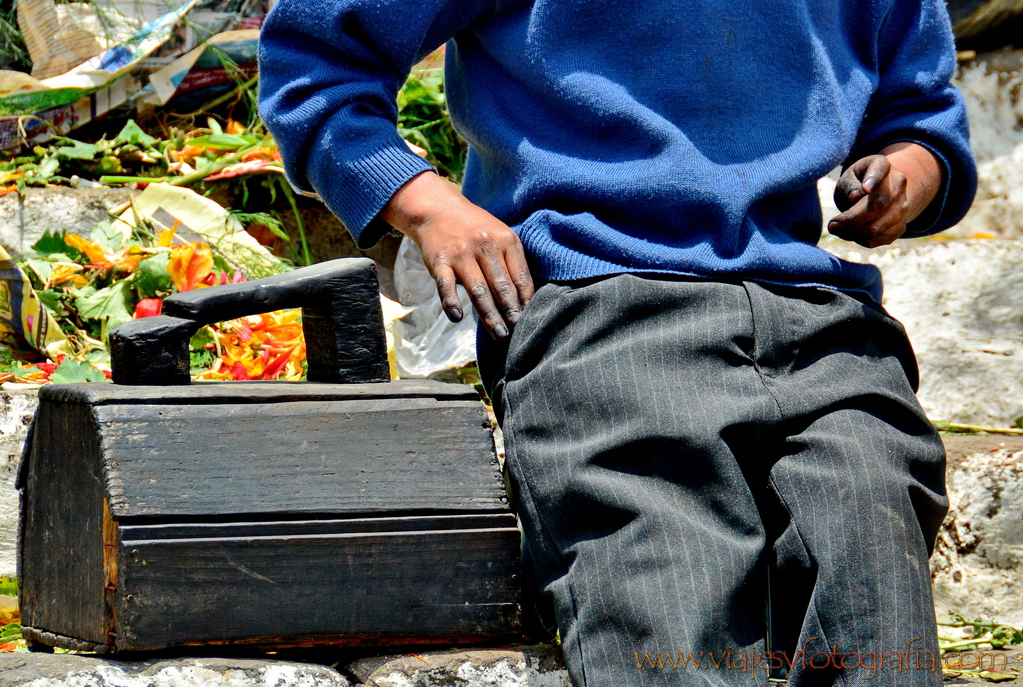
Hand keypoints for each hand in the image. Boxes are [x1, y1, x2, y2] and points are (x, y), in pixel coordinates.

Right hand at [381, 171, 533, 339]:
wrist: (439, 209)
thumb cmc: (476, 228)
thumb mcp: (500, 236)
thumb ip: (512, 263)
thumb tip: (526, 300)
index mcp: (506, 240)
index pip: (521, 277)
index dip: (526, 302)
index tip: (530, 320)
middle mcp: (485, 246)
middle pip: (502, 287)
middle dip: (511, 313)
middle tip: (518, 333)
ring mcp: (461, 254)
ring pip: (479, 291)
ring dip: (490, 316)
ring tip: (499, 335)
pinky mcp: (440, 261)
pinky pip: (446, 285)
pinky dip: (451, 302)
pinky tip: (457, 317)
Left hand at [829, 142, 941, 248]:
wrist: (878, 193)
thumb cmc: (856, 182)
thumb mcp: (848, 177)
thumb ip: (849, 185)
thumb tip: (854, 197)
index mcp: (882, 165)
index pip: (880, 170)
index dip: (873, 180)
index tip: (865, 188)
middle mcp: (898, 185)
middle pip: (878, 206)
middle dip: (852, 219)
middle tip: (832, 225)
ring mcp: (902, 207)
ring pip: (877, 227)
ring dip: (853, 233)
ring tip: (836, 229)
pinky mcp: (900, 227)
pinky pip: (878, 239)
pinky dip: (860, 240)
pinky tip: (849, 233)